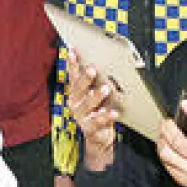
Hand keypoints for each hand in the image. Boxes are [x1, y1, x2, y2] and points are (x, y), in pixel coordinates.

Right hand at [66, 48, 117, 171]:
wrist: (100, 136)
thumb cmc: (100, 110)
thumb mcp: (97, 95)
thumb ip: (98, 82)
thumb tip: (107, 63)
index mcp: (76, 92)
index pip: (73, 75)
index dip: (72, 64)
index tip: (73, 51)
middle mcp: (75, 103)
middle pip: (79, 88)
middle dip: (85, 78)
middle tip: (92, 69)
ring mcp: (81, 116)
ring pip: (88, 104)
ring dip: (96, 96)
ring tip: (106, 88)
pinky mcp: (89, 128)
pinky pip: (98, 121)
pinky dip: (106, 116)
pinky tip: (114, 112)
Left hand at [158, 100, 186, 186]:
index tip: (186, 103)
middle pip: (180, 142)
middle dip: (169, 128)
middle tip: (167, 121)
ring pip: (168, 154)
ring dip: (162, 140)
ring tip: (163, 132)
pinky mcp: (183, 180)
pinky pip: (166, 164)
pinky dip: (162, 151)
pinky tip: (164, 145)